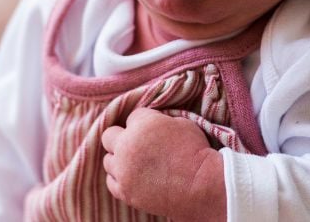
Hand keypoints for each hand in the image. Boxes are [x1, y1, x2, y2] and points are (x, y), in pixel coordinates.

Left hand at [101, 108, 225, 221]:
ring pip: (108, 160)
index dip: (145, 122)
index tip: (155, 130)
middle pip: (109, 135)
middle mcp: (126, 146)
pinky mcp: (125, 192)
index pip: (132, 116)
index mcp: (142, 125)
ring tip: (136, 163)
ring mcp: (123, 171)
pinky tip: (133, 177)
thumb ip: (160, 120)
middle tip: (137, 144)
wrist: (201, 185)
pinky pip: (111, 182)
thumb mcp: (182, 123)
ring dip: (119, 159)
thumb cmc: (196, 152)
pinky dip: (120, 178)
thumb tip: (153, 123)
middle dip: (122, 137)